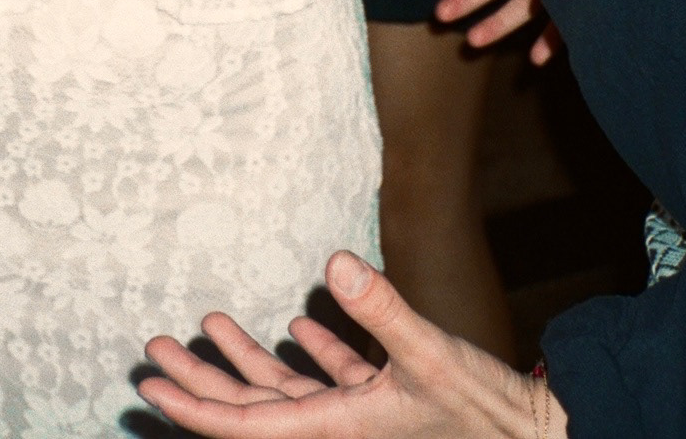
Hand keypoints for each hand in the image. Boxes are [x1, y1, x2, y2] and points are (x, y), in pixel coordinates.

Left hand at [140, 251, 564, 434]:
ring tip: (210, 323)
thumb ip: (384, 310)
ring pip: (287, 392)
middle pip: (253, 407)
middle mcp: (340, 429)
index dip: (195, 405)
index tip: (150, 387)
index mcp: (337, 429)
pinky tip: (299, 326)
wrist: (535, 437)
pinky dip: (312, 356)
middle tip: (154, 350)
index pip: (247, 425)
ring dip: (249, 360)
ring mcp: (361, 418)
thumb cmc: (484, 411)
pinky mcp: (386, 403)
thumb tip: (336, 263)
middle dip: (203, 378)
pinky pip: (332, 383)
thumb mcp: (431, 355)